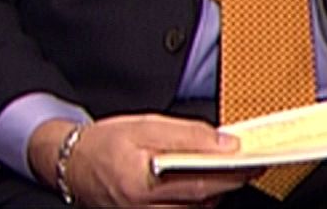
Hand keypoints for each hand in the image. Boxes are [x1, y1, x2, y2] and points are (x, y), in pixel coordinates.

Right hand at [31, 114, 258, 207]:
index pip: (199, 182)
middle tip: (250, 166)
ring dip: (214, 193)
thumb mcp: (146, 126)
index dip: (231, 173)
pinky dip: (198, 201)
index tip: (254, 162)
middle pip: (201, 200)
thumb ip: (188, 136)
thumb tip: (225, 144)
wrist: (72, 164)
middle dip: (229, 182)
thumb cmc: (106, 143)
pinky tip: (203, 184)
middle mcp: (142, 208)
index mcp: (141, 183)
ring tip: (226, 171)